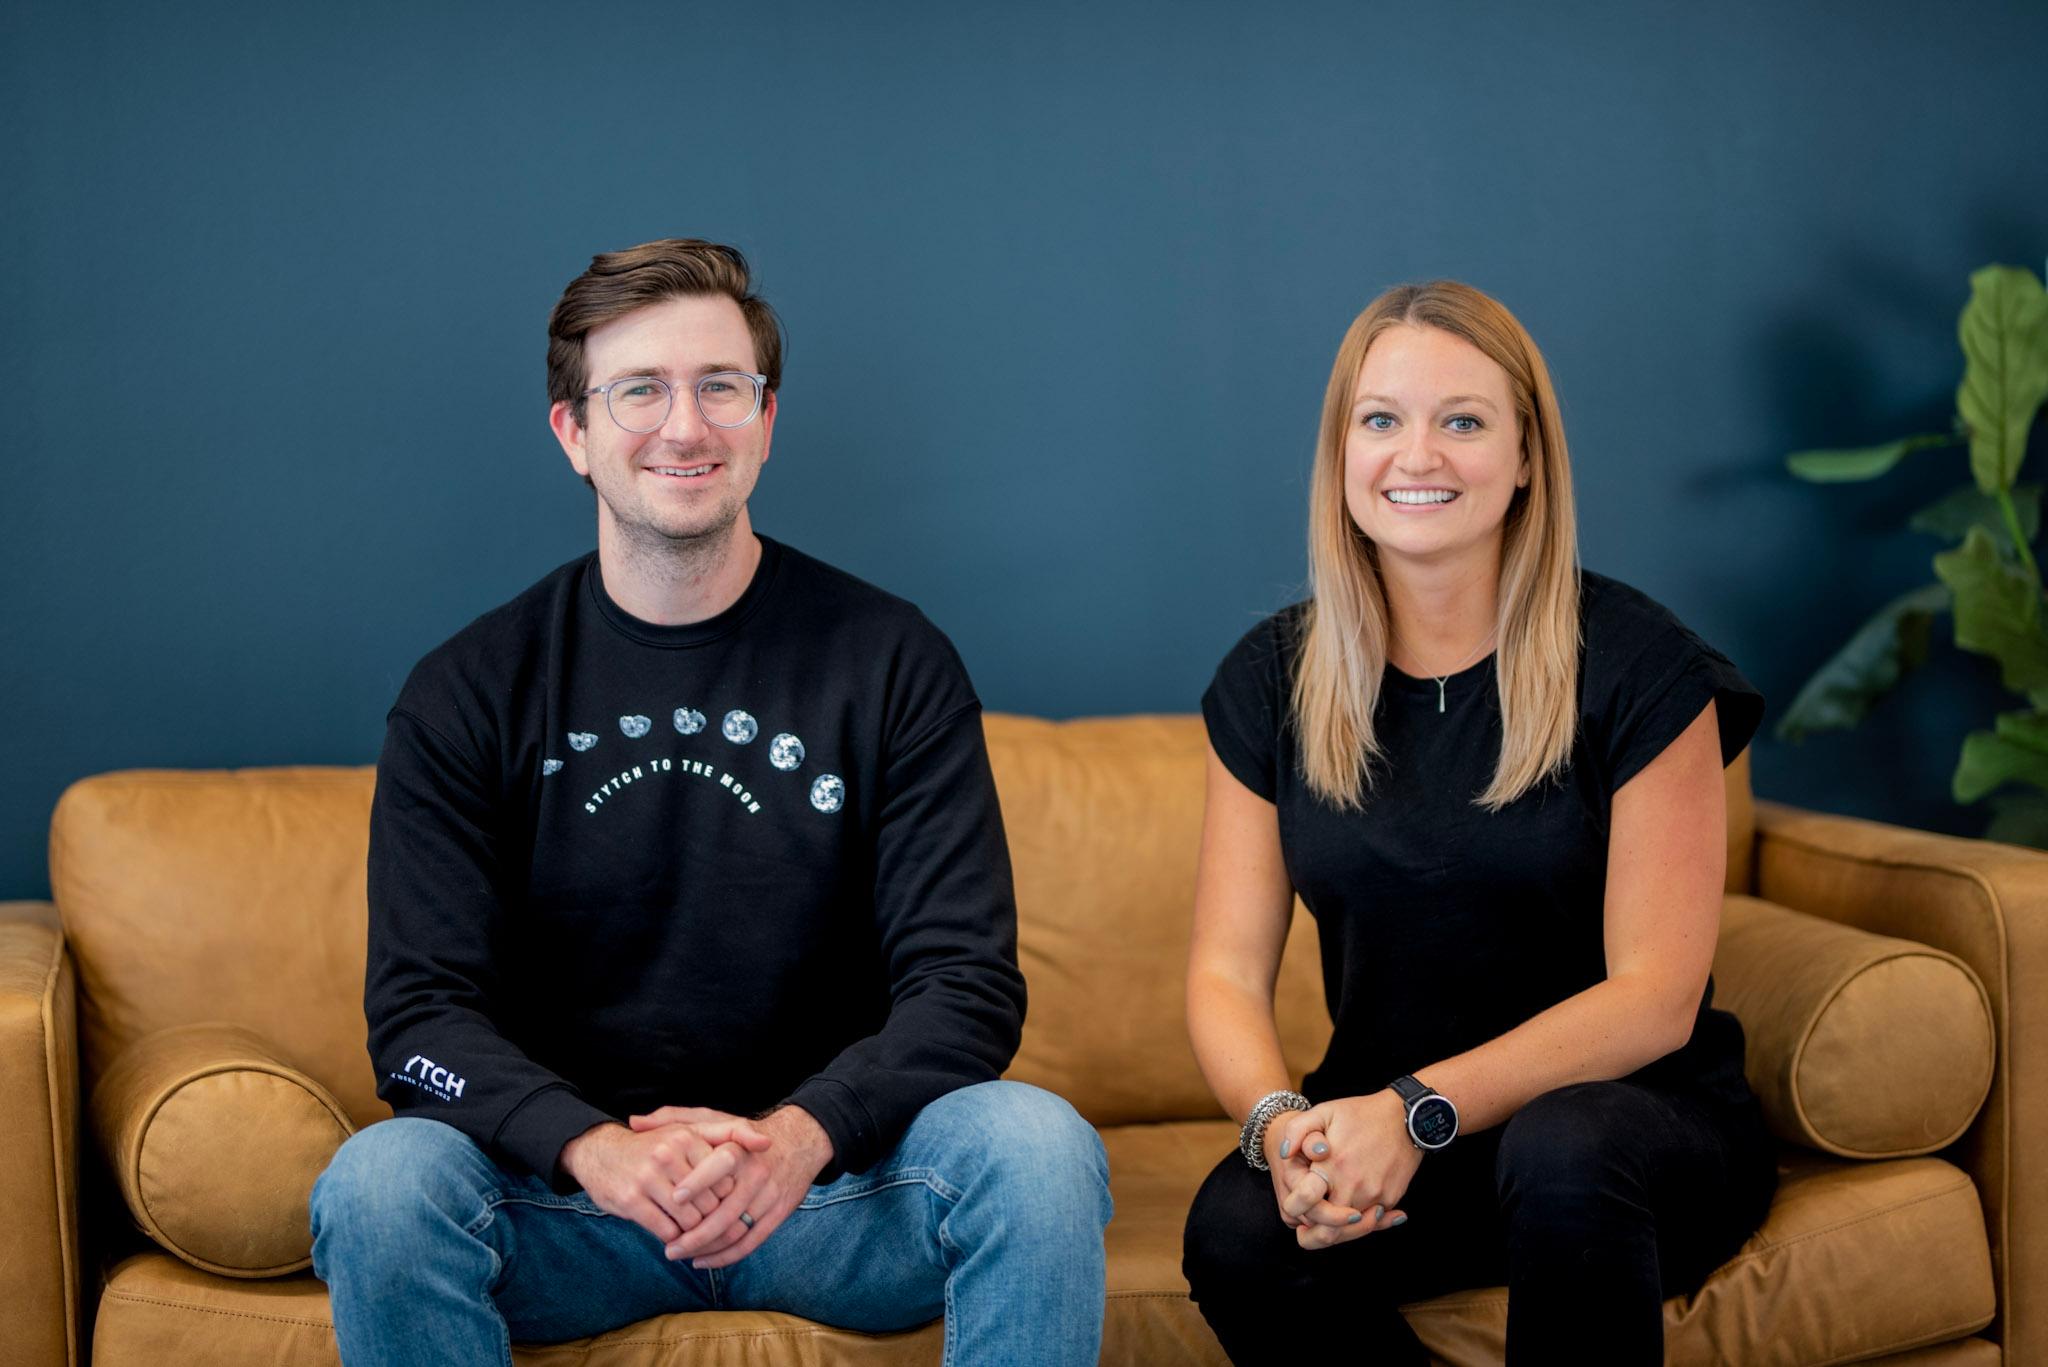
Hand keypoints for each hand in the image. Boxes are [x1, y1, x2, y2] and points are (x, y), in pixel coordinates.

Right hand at [559, 1111, 771, 1246]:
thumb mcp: (689, 1130)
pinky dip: (674, 1239)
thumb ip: (730, 1133)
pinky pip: (666, 1230)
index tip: (725, 1204)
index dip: (728, 1198)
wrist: (600, 1153)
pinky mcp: (632, 1200)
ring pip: (689, 1219)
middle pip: (709, 1202)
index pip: (725, 1179)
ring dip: (694, 1233)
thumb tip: (767, 1143)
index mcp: (687, 1136)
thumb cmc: (653, 1146)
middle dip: (713, 1219)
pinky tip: (673, 1237)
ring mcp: (648, 1177)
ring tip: (693, 1232)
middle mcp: (668, 1153)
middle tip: (712, 1226)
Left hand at [633, 1104, 832, 1268]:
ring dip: (707, 1249)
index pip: (720, 1164)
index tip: (675, 1197)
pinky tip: (703, 1260)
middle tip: (668, 1248)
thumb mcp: (713, 1119)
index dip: (698, 1181)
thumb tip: (634, 1122)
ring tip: (679, 1255)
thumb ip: (673, 1119)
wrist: (799, 1142)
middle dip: (695, 1234)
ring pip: (736, 1231)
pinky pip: (751, 1242)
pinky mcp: (779, 1213)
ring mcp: (770, 1195)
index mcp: (739, 1148)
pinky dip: (726, 1256)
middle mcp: (757, 1173)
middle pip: (725, 1211)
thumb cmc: (743, 1134)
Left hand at [1273, 1091, 1418, 1249]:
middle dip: (1312, 1234)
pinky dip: (1360, 1222)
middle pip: (1327, 1231)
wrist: (1406, 1117)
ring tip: (1326, 1222)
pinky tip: (1351, 1213)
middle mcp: (1353, 1186)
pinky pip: (1371, 1222)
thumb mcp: (1324, 1112)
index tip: (1295, 1206)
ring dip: (1336, 1230)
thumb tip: (1283, 1155)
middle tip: (1305, 1229)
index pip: (1304, 1204)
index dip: (1295, 1208)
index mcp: (1331, 1166)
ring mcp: (1374, 1196)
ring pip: (1349, 1231)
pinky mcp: (1391, 1199)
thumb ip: (1296, 1131)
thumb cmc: (1361, 1113)